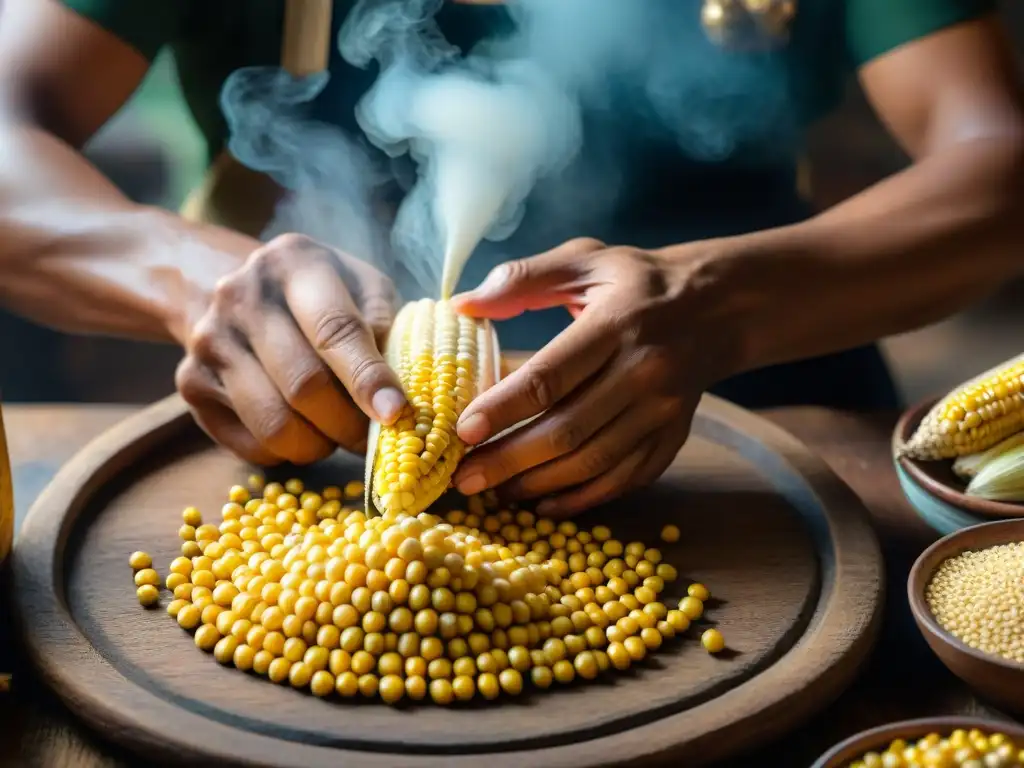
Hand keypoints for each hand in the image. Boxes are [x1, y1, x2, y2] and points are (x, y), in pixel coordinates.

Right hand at [175, 234, 406, 465]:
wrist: (221, 283)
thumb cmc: (317, 293)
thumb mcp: (360, 287)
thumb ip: (386, 326)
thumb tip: (402, 389)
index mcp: (295, 263)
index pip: (336, 330)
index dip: (368, 379)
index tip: (396, 414)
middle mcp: (243, 297)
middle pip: (305, 385)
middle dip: (349, 424)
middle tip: (373, 435)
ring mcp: (209, 340)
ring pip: (276, 424)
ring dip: (320, 444)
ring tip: (337, 432)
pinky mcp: (190, 383)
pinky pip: (252, 443)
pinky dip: (287, 451)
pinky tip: (301, 428)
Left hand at [450, 237, 735, 515]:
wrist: (719, 307)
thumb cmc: (638, 281)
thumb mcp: (585, 260)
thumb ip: (523, 278)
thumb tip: (462, 306)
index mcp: (615, 325)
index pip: (550, 377)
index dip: (503, 408)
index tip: (463, 431)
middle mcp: (643, 373)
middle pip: (567, 431)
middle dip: (509, 460)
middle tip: (464, 478)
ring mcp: (661, 412)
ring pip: (593, 462)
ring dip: (538, 484)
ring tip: (494, 491)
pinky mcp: (672, 437)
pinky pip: (624, 480)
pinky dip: (583, 499)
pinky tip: (544, 504)